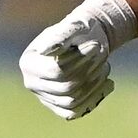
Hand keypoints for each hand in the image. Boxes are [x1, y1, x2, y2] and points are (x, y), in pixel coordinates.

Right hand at [18, 0, 135, 121]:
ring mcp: (45, 97)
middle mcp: (32, 82)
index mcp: (29, 62)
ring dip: (94, 84)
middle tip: (102, 54)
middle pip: (65, 88)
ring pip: (72, 101)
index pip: (56, 70)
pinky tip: (108, 84)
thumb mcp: (74, 26)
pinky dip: (94, 99)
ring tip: (105, 66)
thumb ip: (61, 36)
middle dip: (89, 71)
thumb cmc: (80, 30)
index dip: (79, 60)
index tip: (96, 45)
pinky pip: (75, 112)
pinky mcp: (59, 106)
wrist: (88, 40)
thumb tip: (44, 50)